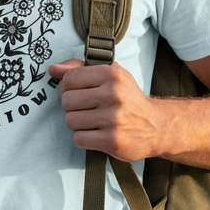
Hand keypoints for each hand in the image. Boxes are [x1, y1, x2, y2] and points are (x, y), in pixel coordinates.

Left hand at [49, 58, 166, 160]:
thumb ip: (79, 69)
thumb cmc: (128, 99)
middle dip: (72, 107)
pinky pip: (79, 138)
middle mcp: (113, 94)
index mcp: (112, 74)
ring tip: (93, 122)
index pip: (69, 79)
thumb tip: (52, 69)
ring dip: (77, 124)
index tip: (78, 93)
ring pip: (70, 120)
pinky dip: (83, 138)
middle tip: (87, 110)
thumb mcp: (110, 76)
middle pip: (66, 101)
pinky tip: (96, 134)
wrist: (157, 127)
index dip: (67, 88)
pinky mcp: (112, 140)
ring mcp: (113, 118)